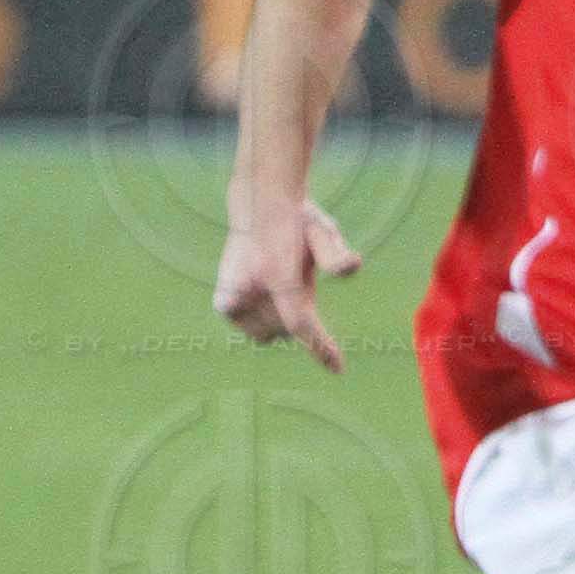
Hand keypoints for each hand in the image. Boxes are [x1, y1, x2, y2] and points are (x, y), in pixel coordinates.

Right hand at [212, 197, 363, 375]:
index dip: (319, 348)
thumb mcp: (326, 230)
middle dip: (299, 318)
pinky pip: (248, 328)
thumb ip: (337, 254)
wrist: (260, 205)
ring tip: (281, 283)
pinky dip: (259, 320)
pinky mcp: (222, 300)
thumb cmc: (300, 222)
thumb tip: (352, 266)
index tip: (338, 368)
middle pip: (286, 329)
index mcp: (279, 274)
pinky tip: (264, 294)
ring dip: (280, 319)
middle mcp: (251, 287)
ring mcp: (233, 295)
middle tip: (299, 281)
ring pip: (267, 334)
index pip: (300, 322)